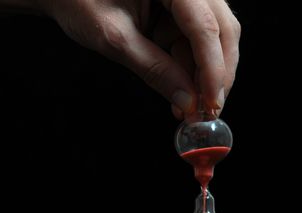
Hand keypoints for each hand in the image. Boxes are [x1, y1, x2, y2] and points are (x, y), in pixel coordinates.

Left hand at [41, 0, 240, 119]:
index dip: (212, 69)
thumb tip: (186, 101)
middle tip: (208, 111)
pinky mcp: (179, 9)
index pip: (204, 26)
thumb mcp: (115, 38)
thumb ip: (153, 68)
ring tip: (190, 108)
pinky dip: (190, 67)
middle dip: (216, 74)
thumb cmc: (80, 2)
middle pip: (221, 30)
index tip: (210, 103)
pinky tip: (183, 91)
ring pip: (213, 38)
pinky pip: (195, 40)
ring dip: (204, 75)